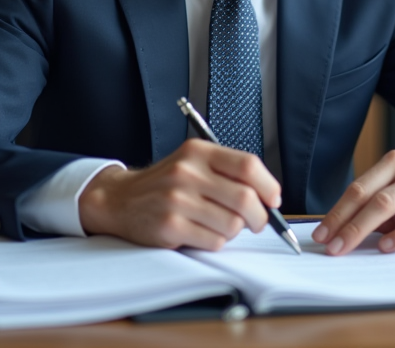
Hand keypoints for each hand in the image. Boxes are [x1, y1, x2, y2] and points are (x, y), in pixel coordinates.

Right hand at [78, 139, 281, 250]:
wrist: (120, 199)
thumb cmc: (164, 184)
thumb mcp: (192, 162)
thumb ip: (226, 171)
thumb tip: (269, 196)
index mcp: (198, 151)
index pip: (248, 165)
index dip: (269, 186)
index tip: (273, 200)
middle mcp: (187, 172)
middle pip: (246, 198)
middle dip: (259, 217)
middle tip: (255, 222)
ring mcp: (177, 199)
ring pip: (233, 224)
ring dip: (234, 231)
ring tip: (219, 225)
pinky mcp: (170, 226)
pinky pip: (214, 241)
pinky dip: (215, 242)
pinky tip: (201, 233)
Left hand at [312, 150, 394, 255]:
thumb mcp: (394, 201)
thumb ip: (369, 210)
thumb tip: (334, 233)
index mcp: (393, 163)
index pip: (358, 188)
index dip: (337, 212)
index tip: (321, 235)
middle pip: (371, 197)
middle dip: (346, 223)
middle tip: (331, 246)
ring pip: (390, 205)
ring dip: (364, 229)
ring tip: (348, 246)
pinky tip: (385, 246)